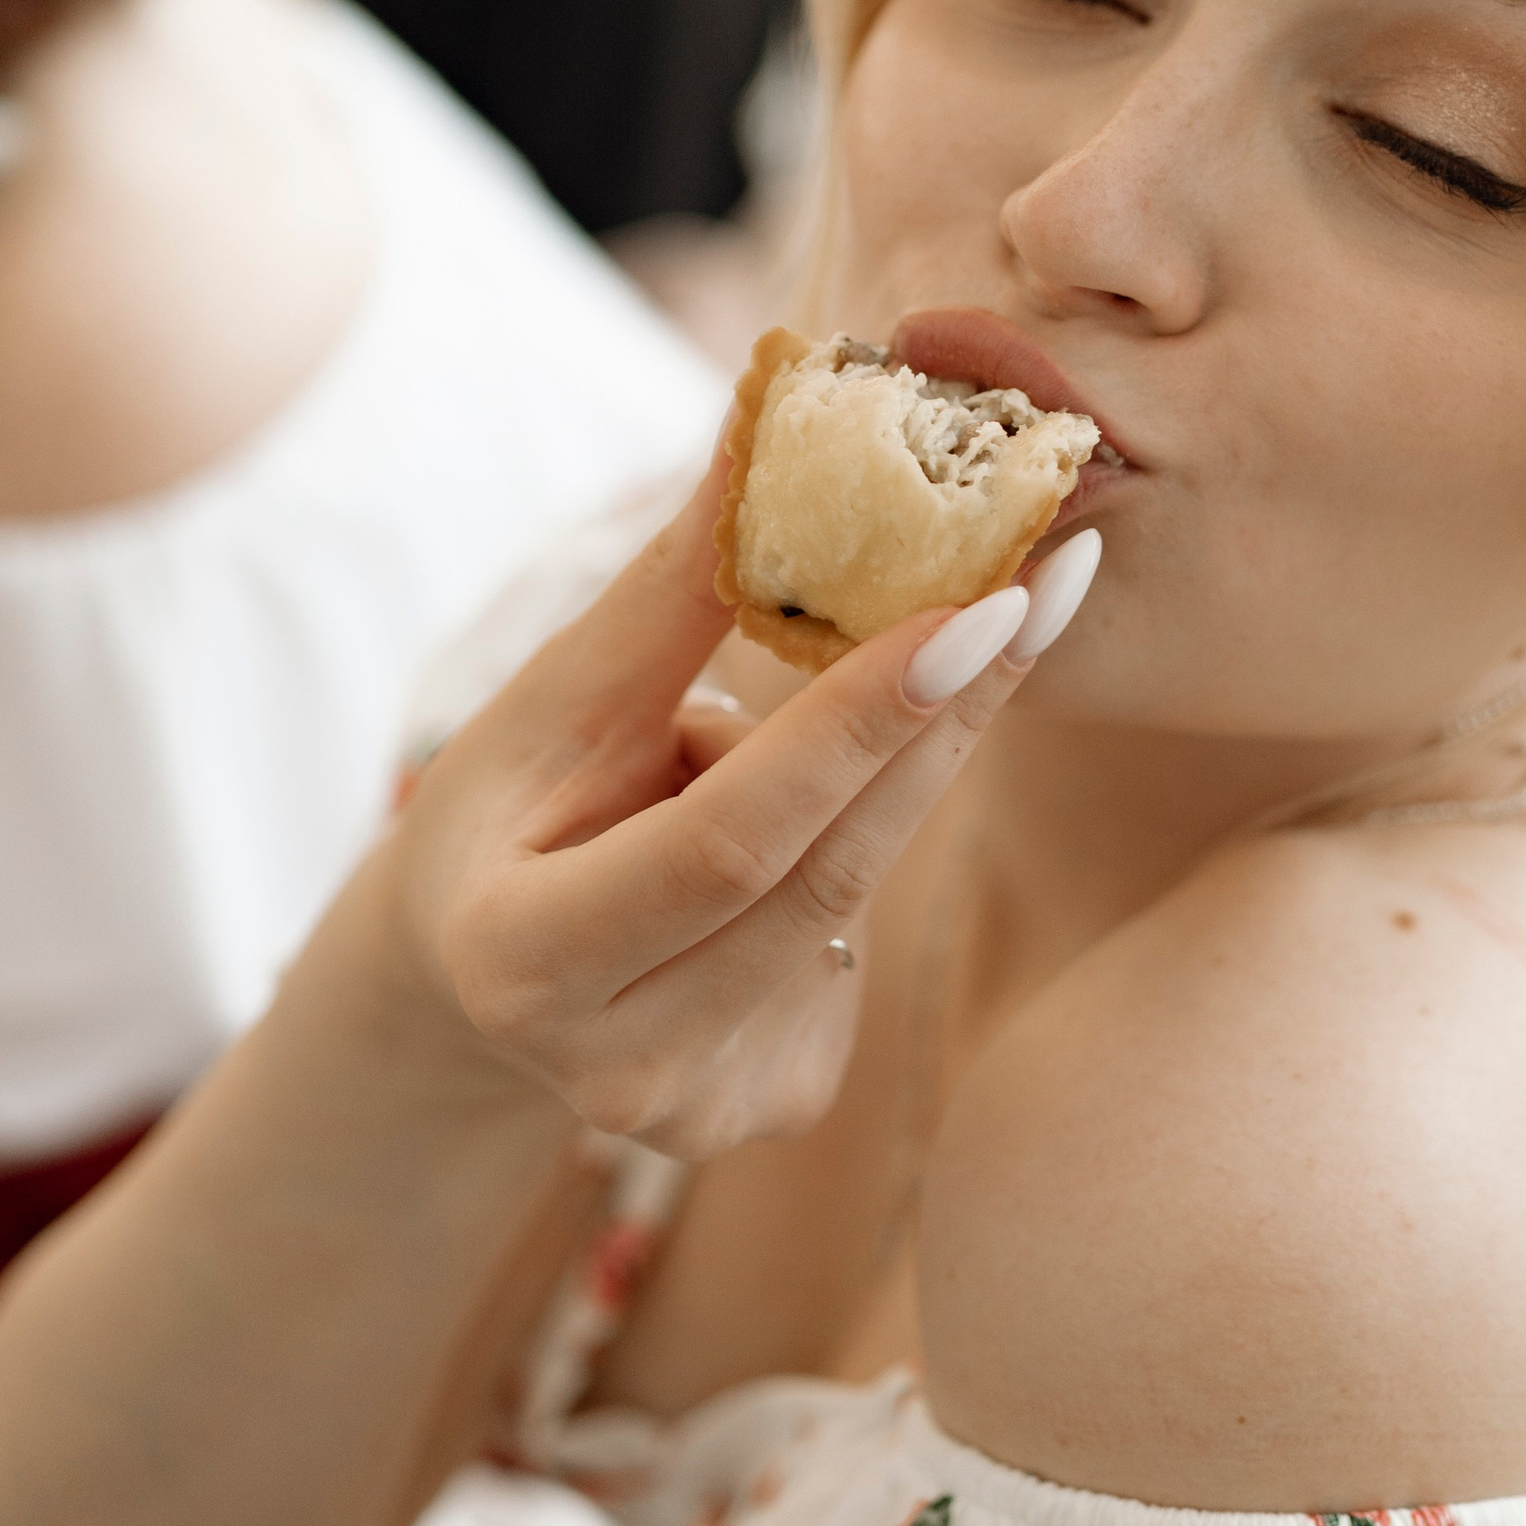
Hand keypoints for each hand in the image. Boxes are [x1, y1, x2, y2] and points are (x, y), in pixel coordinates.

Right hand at [385, 460, 1097, 1156]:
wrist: (472, 986)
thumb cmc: (511, 810)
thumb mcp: (557, 700)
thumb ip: (674, 588)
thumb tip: (779, 414)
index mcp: (524, 961)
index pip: (734, 839)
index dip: (864, 724)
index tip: (986, 603)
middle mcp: (616, 1069)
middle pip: (830, 880)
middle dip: (945, 723)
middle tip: (1053, 585)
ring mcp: (704, 1110)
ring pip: (856, 906)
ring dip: (860, 792)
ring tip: (738, 757)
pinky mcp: (776, 1111)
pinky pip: (861, 951)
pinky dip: (837, 865)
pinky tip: (755, 867)